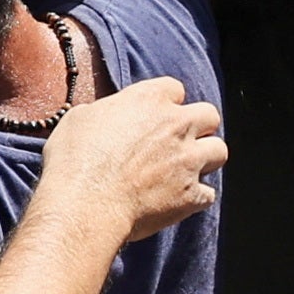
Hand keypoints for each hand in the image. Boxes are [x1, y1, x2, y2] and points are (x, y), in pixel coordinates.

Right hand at [38, 71, 227, 244]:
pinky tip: (177, 202)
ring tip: (185, 170)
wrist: (85, 204)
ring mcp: (188, 160)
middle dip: (198, 127)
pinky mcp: (192, 195)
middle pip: (209, 115)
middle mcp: (176, 125)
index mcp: (149, 99)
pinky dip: (195, 198)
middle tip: (178, 142)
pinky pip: (208, 194)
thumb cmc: (74, 161)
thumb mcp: (80, 119)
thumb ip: (107, 112)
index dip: (166, 104)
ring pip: (219, 151)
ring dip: (205, 159)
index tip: (154, 117)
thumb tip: (108, 118)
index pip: (175, 88)